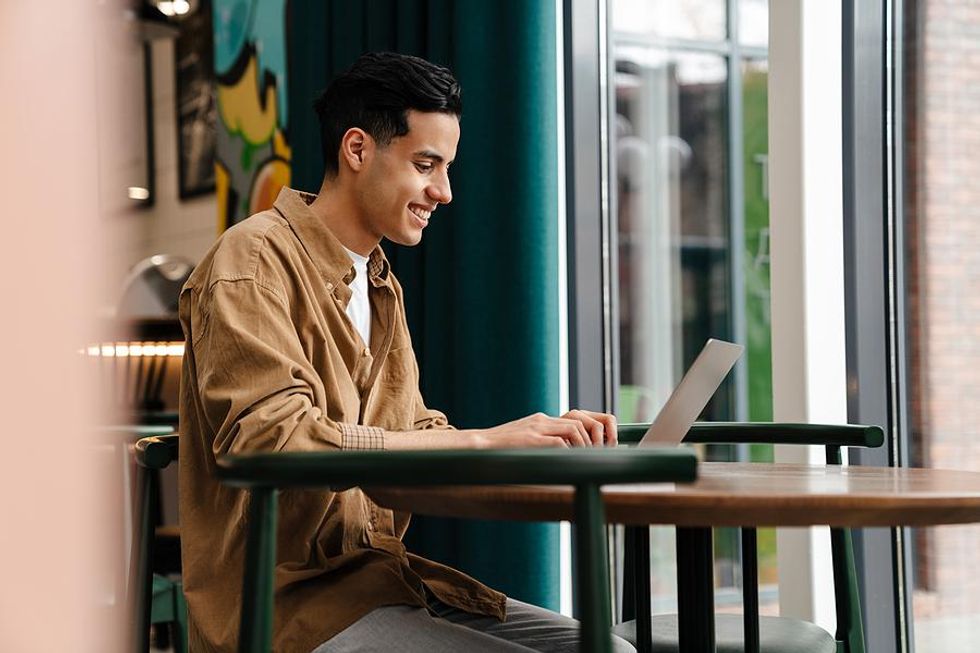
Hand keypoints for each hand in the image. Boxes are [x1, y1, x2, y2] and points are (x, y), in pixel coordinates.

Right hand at [466, 410, 617, 448]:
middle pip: (582, 419)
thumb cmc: (500, 451)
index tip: (602, 447)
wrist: (475, 447)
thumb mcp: (525, 445)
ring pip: (575, 428)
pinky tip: (569, 464)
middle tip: (601, 454)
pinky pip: (559, 442)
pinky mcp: (530, 439)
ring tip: (586, 461)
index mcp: (543, 420)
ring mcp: (536, 428)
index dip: (595, 430)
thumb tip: (565, 461)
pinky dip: (569, 453)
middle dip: (597, 437)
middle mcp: (542, 420)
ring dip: (585, 446)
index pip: (578, 417)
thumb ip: (543, 446)